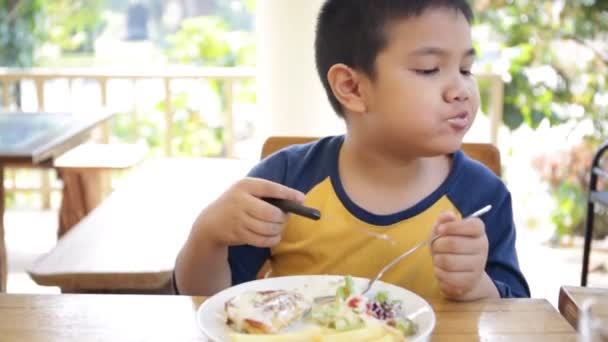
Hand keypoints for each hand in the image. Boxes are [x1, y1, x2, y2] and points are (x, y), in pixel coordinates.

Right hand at [191, 177, 305, 247]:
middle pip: (271, 213)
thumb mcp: (247, 192)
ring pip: (268, 228)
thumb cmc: (237, 204)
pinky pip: (262, 240)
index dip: (288, 193)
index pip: (270, 188)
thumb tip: (298, 200)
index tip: (302, 199)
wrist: (211, 222)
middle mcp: (240, 200)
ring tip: (279, 227)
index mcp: (244, 185)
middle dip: (283, 217)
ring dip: (278, 229)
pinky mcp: (238, 234)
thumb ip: (267, 194)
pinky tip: (274, 236)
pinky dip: (272, 239)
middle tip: (286, 217)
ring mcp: (238, 219)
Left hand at [430, 211, 495, 299]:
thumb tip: (448, 216)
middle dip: (437, 245)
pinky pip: (448, 277)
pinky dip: (439, 273)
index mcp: (478, 231)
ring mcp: (478, 265)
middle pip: (453, 243)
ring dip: (436, 260)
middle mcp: (482, 247)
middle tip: (436, 247)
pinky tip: (441, 270)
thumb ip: (444, 219)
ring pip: (447, 261)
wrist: (463, 273)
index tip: (440, 229)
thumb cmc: (451, 247)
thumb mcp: (445, 230)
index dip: (453, 227)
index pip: (472, 226)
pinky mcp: (471, 281)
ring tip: (439, 259)